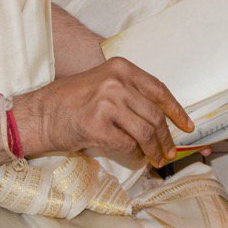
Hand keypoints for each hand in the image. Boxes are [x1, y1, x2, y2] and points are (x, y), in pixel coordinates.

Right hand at [33, 58, 192, 166]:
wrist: (40, 114)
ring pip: (145, 132)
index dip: (176, 111)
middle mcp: (116, 81)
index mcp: (121, 68)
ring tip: (155, 159)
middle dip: (166, 138)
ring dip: (153, 150)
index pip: (158, 90)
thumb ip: (131, 95)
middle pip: (155, 115)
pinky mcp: (97, 125)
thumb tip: (162, 119)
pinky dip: (135, 155)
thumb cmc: (72, 102)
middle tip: (169, 152)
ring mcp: (106, 102)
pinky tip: (134, 157)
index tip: (187, 126)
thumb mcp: (104, 85)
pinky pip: (127, 145)